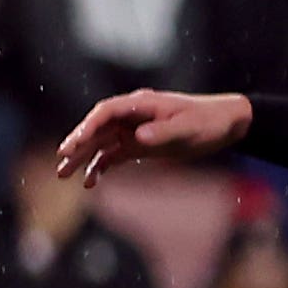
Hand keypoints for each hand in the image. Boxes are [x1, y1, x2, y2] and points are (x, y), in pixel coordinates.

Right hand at [52, 89, 250, 180]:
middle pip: (97, 128)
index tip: (75, 142)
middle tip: (61, 159)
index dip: (88, 126)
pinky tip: (89, 182)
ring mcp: (133, 131)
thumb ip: (162, 132)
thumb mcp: (187, 127)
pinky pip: (113, 156)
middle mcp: (132, 116)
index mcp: (141, 105)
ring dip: (82, 157)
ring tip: (63, 174)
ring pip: (100, 143)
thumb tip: (137, 137)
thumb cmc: (208, 121)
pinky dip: (100, 167)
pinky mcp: (139, 146)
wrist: (225, 125)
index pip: (106, 112)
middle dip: (78, 143)